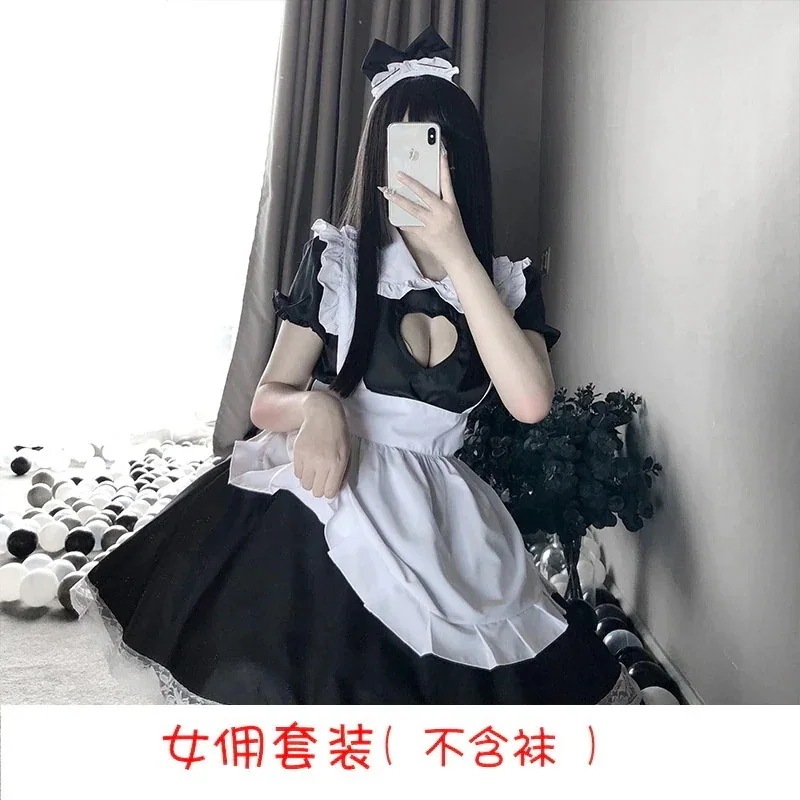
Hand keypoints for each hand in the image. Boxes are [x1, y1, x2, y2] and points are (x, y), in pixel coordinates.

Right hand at [292, 392, 350, 498]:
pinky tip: (307, 462)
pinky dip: (302, 471)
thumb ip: (342, 473)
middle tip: (321, 477)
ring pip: (305, 484)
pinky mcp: (297, 453)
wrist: (322, 415)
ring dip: (309, 479)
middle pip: (315, 491)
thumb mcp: (347, 454)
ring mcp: (308, 458)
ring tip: (314, 469)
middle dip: (319, 487)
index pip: (329, 492)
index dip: (329, 491)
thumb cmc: (338, 435)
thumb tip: (334, 489)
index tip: (329, 484)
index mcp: (337, 464)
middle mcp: (322, 463)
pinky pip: (297, 473)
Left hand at [379, 147, 473, 273]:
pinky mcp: (425, 235)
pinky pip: (411, 226)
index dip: (444, 167)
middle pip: (424, 193)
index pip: (448, 183)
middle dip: (410, 183)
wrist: (459, 257)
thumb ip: (442, 205)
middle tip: (399, 174)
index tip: (440, 154)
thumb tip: (426, 195)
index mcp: (452, 206)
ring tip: (388, 193)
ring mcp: (433, 224)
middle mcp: (442, 212)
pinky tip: (395, 217)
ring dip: (398, 200)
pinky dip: (403, 221)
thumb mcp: (454, 216)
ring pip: (412, 208)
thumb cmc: (457, 237)